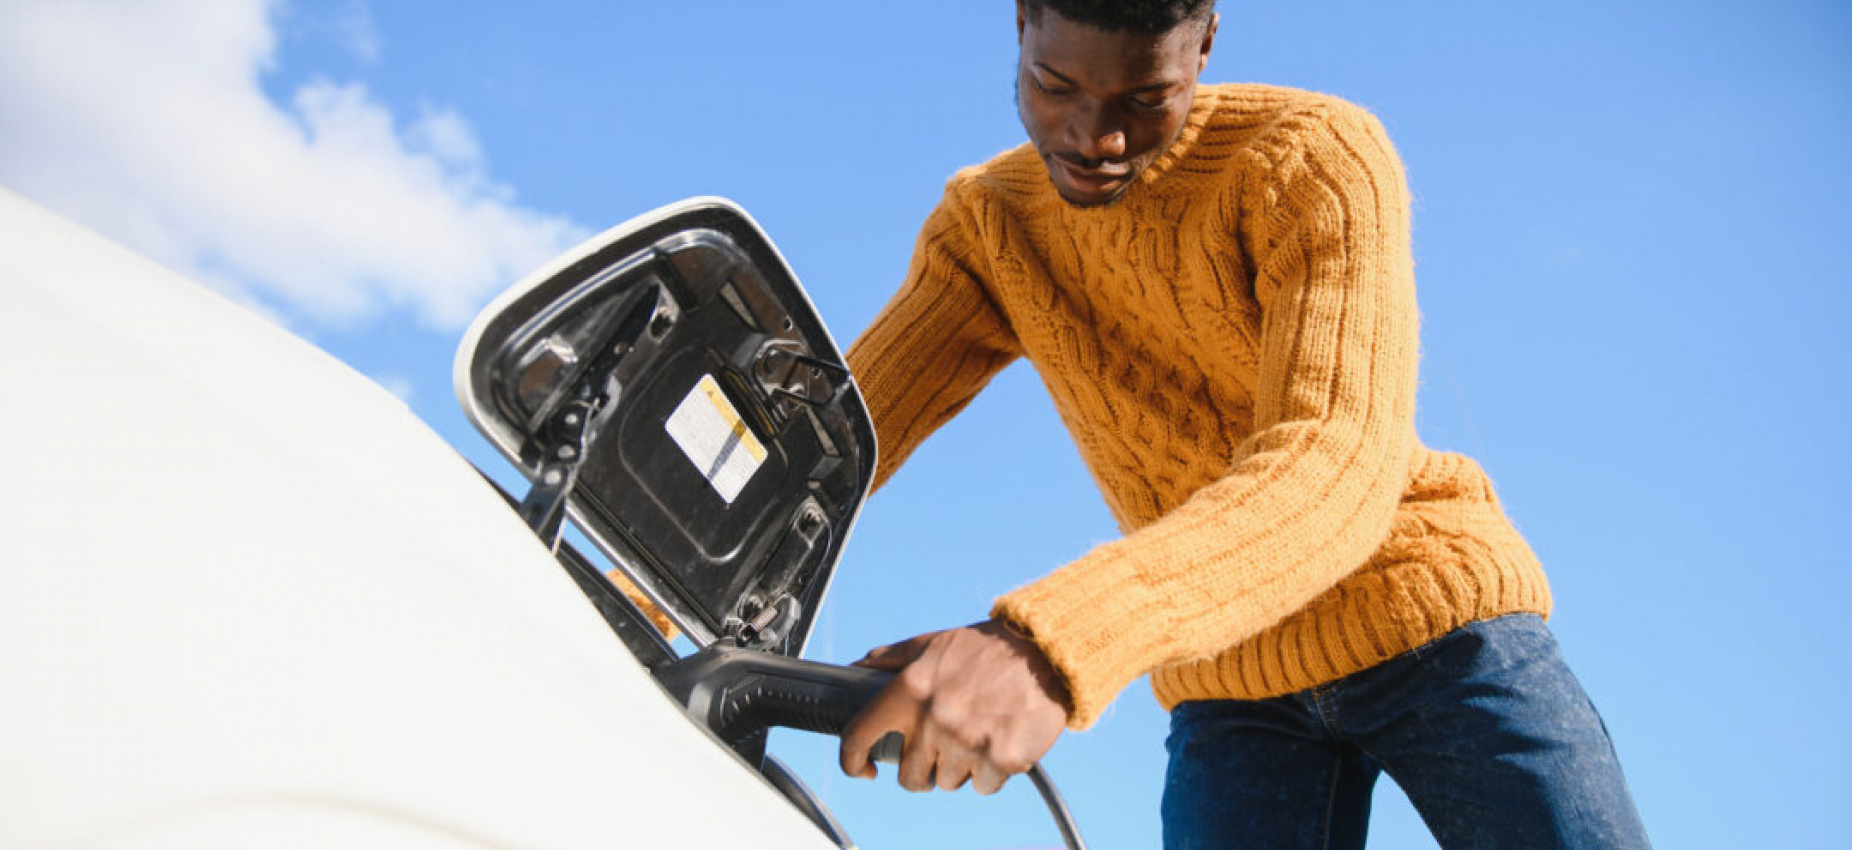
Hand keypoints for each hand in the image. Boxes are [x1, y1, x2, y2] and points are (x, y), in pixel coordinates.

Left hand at [839, 619, 1069, 794]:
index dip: (853, 762)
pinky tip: (998, 742)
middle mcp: (934, 718)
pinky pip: (982, 786)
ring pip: (946, 782)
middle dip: (922, 768)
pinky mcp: (1002, 759)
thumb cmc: (985, 648)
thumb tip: (856, 668)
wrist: (1044, 652)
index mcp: (909, 689)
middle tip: (940, 747)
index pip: (859, 737)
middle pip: (909, 776)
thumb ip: (891, 659)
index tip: (865, 769)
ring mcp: (968, 742)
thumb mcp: (932, 643)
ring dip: (958, 768)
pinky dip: (990, 772)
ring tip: (975, 736)